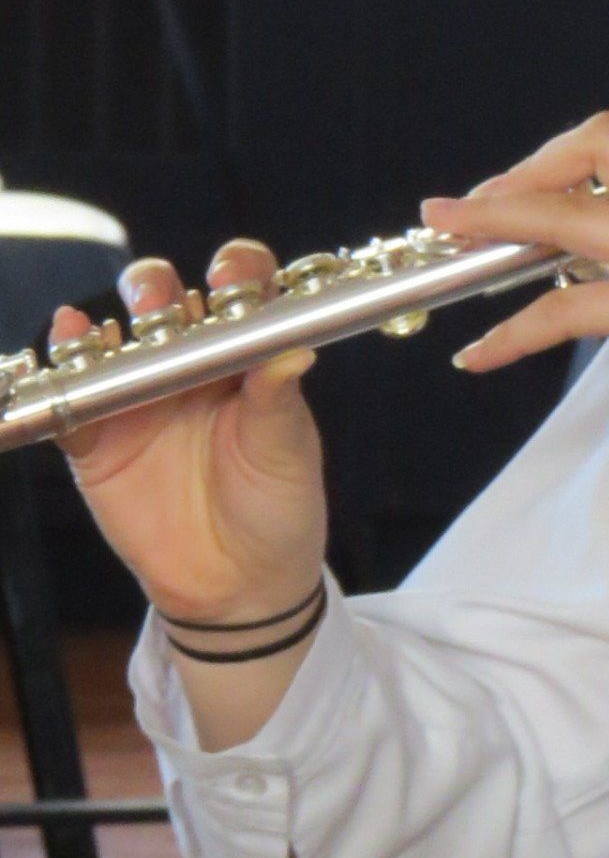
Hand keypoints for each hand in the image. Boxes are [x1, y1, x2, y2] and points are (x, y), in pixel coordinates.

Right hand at [53, 240, 327, 626]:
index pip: (239, 291)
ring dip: (108, 322)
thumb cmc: (276, 508)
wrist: (238, 585)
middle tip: (164, 306)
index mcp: (243, 356)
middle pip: (163, 300)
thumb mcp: (286, 453)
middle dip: (156, 288)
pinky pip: (69, 393)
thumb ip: (278, 401)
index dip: (234, 272)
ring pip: (112, 338)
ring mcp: (139, 397)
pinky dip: (63, 367)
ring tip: (112, 331)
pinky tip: (69, 347)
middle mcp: (188, 364)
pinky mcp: (95, 437)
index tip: (231, 279)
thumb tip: (295, 350)